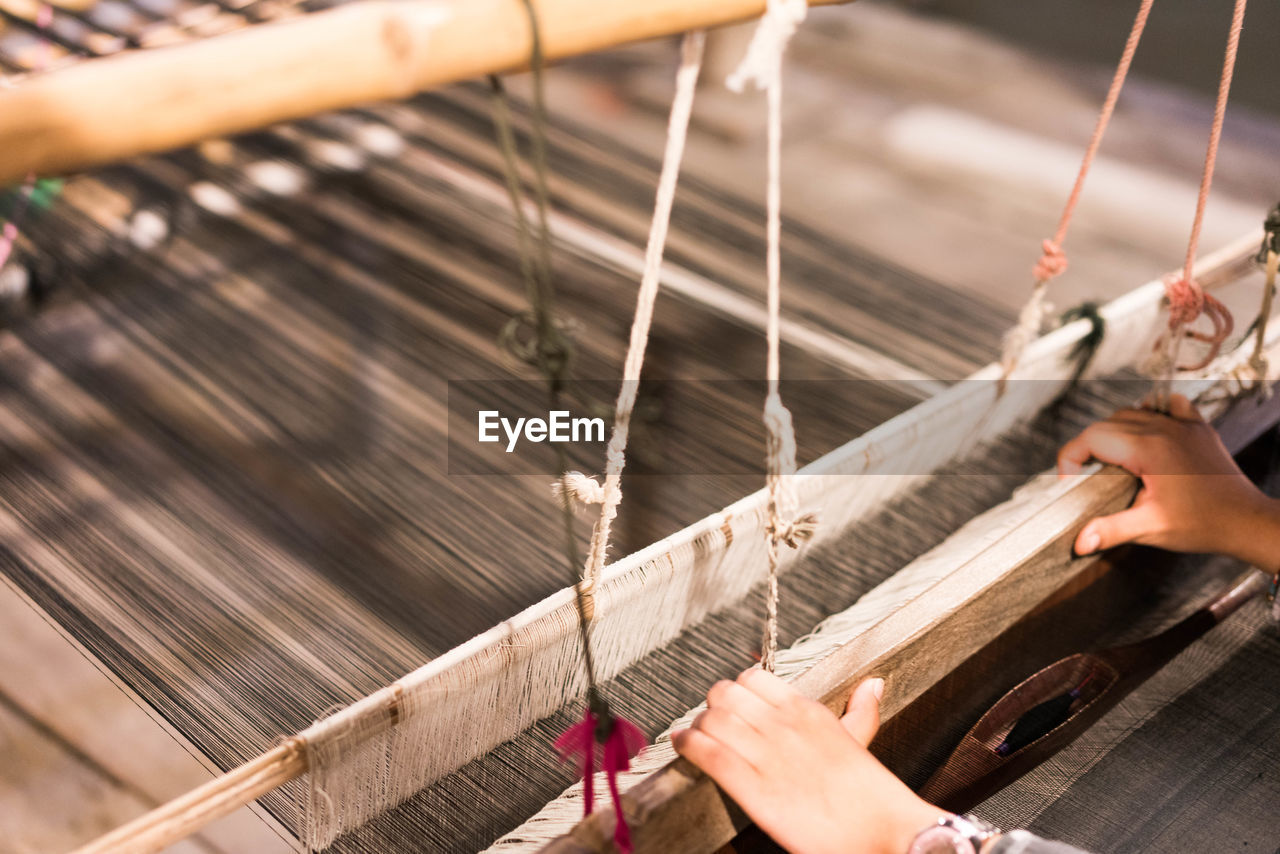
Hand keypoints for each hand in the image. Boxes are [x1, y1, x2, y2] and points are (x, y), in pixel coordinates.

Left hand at [673, 669, 941, 853]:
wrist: (886, 834)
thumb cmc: (872, 797)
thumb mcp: (862, 744)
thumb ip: (860, 713)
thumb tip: (872, 684)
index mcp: (808, 711)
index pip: (754, 678)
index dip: (737, 690)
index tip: (734, 704)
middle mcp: (784, 726)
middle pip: (726, 693)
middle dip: (713, 705)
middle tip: (712, 721)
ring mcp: (767, 755)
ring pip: (713, 719)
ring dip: (698, 726)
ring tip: (695, 736)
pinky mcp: (753, 788)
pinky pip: (709, 753)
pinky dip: (688, 745)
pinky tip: (683, 747)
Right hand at [1057, 394, 1279, 569]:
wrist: (1248, 521)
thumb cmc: (1205, 524)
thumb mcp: (1152, 528)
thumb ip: (1111, 530)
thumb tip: (1079, 542)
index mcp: (1148, 448)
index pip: (1090, 437)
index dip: (1070, 458)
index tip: (1070, 483)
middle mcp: (1164, 429)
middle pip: (1106, 424)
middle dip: (1087, 448)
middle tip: (1087, 477)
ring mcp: (1183, 425)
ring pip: (1132, 413)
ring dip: (1114, 432)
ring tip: (1112, 462)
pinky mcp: (1198, 429)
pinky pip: (1170, 406)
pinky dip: (1153, 413)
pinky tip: (1149, 432)